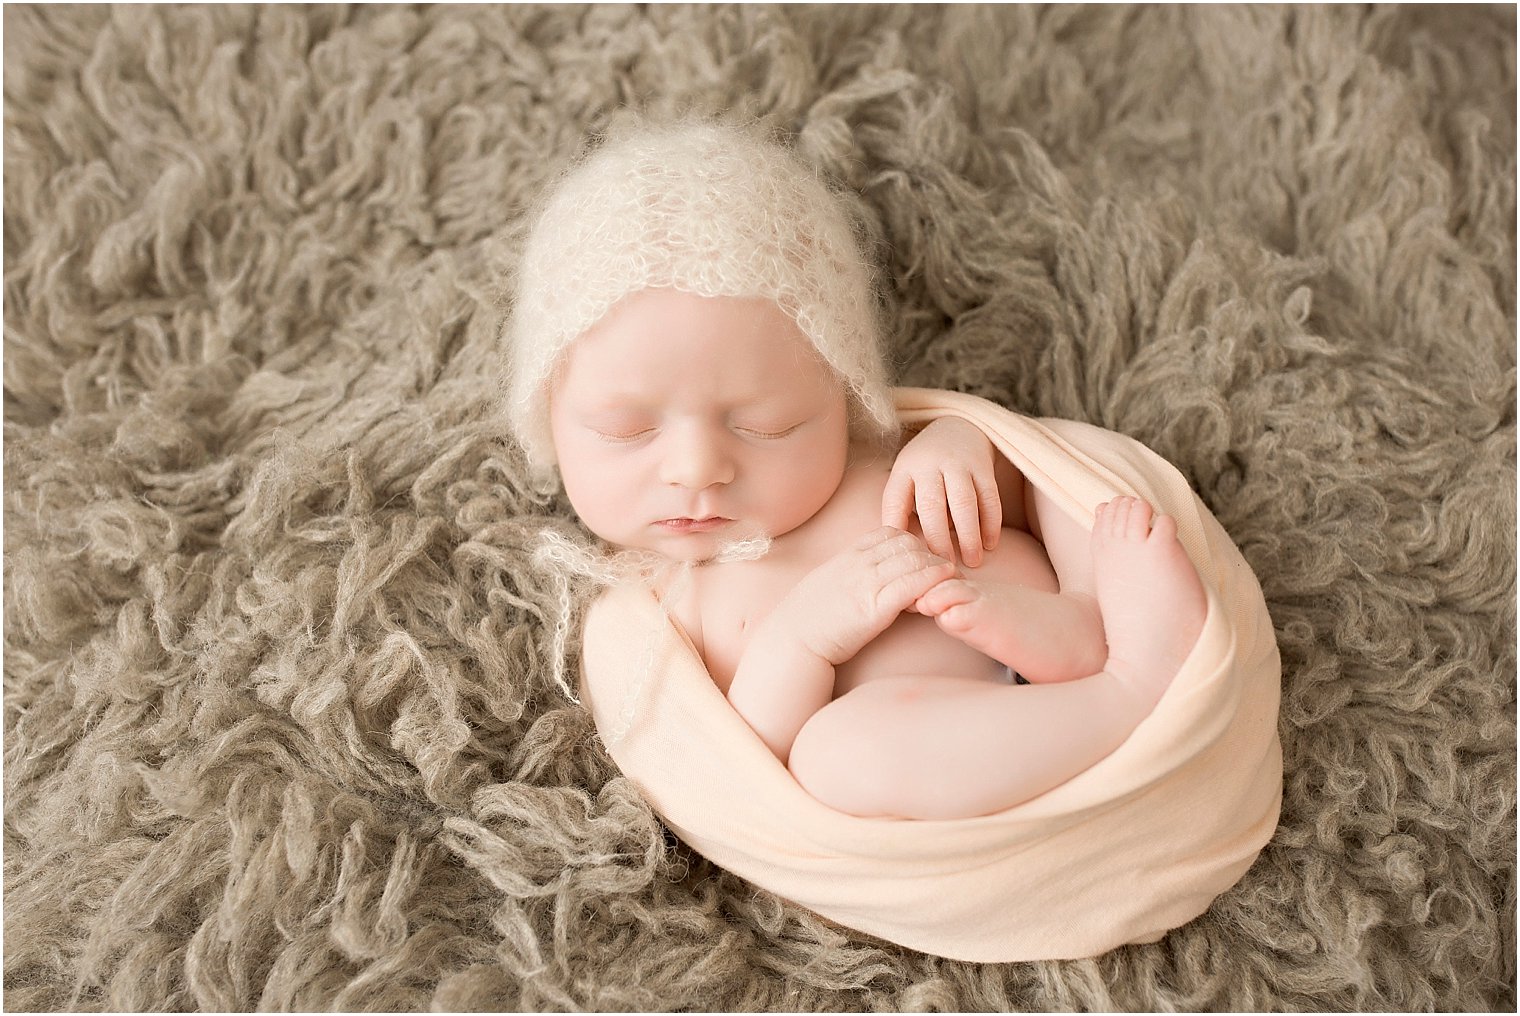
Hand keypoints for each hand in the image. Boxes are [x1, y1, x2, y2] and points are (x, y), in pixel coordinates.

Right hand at [775, 527, 956, 664]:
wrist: (792, 641)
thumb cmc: (809, 618)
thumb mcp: (829, 582)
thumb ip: (852, 571)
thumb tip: (871, 569)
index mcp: (848, 555)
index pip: (889, 532)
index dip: (911, 542)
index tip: (921, 559)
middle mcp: (858, 563)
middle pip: (907, 542)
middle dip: (929, 553)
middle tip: (941, 571)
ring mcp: (866, 582)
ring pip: (914, 559)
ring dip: (936, 567)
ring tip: (949, 579)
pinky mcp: (874, 607)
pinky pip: (912, 584)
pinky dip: (932, 581)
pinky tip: (943, 586)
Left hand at [882, 416, 1001, 565]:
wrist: (959, 426)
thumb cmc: (927, 466)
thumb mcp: (906, 477)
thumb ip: (901, 508)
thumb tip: (900, 549)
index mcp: (905, 468)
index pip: (894, 499)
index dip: (895, 527)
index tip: (904, 554)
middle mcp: (930, 464)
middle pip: (931, 504)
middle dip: (937, 539)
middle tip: (943, 565)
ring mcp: (958, 464)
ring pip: (964, 502)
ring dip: (969, 535)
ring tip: (972, 561)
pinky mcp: (983, 467)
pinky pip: (989, 497)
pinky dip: (991, 522)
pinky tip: (990, 543)